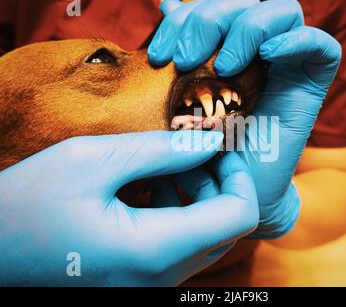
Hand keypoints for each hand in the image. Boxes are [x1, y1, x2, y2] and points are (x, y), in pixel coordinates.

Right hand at [0, 131, 258, 285]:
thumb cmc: (24, 207)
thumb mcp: (90, 161)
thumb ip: (160, 150)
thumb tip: (209, 141)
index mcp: (153, 251)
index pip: (238, 216)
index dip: (240, 175)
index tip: (221, 146)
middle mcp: (159, 278)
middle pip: (225, 227)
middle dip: (218, 181)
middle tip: (194, 147)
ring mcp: (150, 285)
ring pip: (204, 237)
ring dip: (198, 195)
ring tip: (168, 164)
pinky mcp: (139, 280)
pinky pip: (180, 246)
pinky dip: (178, 212)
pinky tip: (150, 186)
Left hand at [148, 0, 341, 237]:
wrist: (234, 188)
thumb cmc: (204, 146)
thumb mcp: (180, 94)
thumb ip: (181, 49)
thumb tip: (170, 3)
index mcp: (229, 46)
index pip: (215, 7)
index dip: (184, 20)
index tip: (158, 56)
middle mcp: (260, 50)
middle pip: (246, 3)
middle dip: (209, 22)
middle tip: (185, 61)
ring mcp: (289, 64)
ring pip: (283, 13)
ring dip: (248, 30)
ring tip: (225, 67)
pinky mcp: (312, 84)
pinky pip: (322, 47)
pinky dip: (296, 41)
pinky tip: (267, 56)